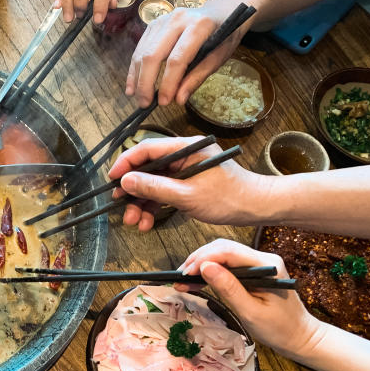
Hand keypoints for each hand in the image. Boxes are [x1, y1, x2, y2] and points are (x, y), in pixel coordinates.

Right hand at [107, 136, 267, 230]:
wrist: (257, 208)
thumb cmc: (230, 197)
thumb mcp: (187, 195)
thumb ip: (155, 187)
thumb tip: (126, 181)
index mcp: (186, 148)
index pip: (147, 149)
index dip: (126, 163)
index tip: (112, 179)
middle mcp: (184, 156)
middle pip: (148, 169)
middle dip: (133, 190)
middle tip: (120, 206)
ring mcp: (185, 170)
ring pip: (154, 184)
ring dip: (142, 203)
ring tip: (134, 222)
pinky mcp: (187, 184)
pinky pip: (164, 193)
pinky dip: (154, 207)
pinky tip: (147, 222)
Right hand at [126, 0, 256, 106]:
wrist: (220, 11)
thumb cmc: (223, 35)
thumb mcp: (219, 57)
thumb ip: (198, 77)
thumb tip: (179, 99)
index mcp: (199, 26)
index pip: (177, 58)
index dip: (168, 83)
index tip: (164, 102)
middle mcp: (177, 19)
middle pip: (153, 54)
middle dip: (146, 82)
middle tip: (145, 103)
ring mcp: (162, 20)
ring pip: (142, 52)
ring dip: (137, 77)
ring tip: (138, 97)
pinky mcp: (153, 24)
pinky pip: (139, 48)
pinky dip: (134, 68)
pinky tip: (132, 85)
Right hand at [177, 239, 321, 358]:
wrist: (300, 337)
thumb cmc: (279, 329)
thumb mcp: (251, 312)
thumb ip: (229, 289)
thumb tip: (205, 268)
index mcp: (266, 265)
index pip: (229, 251)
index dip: (204, 259)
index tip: (185, 273)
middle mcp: (262, 258)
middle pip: (223, 248)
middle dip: (198, 260)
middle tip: (179, 276)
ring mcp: (257, 263)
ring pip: (222, 255)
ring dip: (201, 264)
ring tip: (182, 279)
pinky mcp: (252, 271)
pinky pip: (227, 265)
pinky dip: (209, 272)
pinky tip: (194, 281)